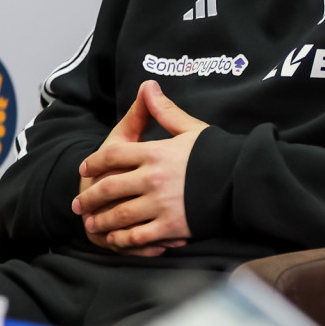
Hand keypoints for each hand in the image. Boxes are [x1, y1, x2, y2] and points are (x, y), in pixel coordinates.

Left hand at [72, 81, 207, 252]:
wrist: (244, 179)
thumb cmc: (218, 153)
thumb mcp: (191, 128)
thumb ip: (165, 112)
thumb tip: (148, 86)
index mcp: (155, 152)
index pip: (112, 155)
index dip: (94, 162)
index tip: (84, 169)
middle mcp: (152, 178)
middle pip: (108, 188)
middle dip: (90, 198)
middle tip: (79, 204)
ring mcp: (160, 204)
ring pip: (119, 215)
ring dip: (102, 221)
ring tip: (93, 224)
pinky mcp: (171, 225)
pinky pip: (138, 235)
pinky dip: (124, 239)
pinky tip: (117, 239)